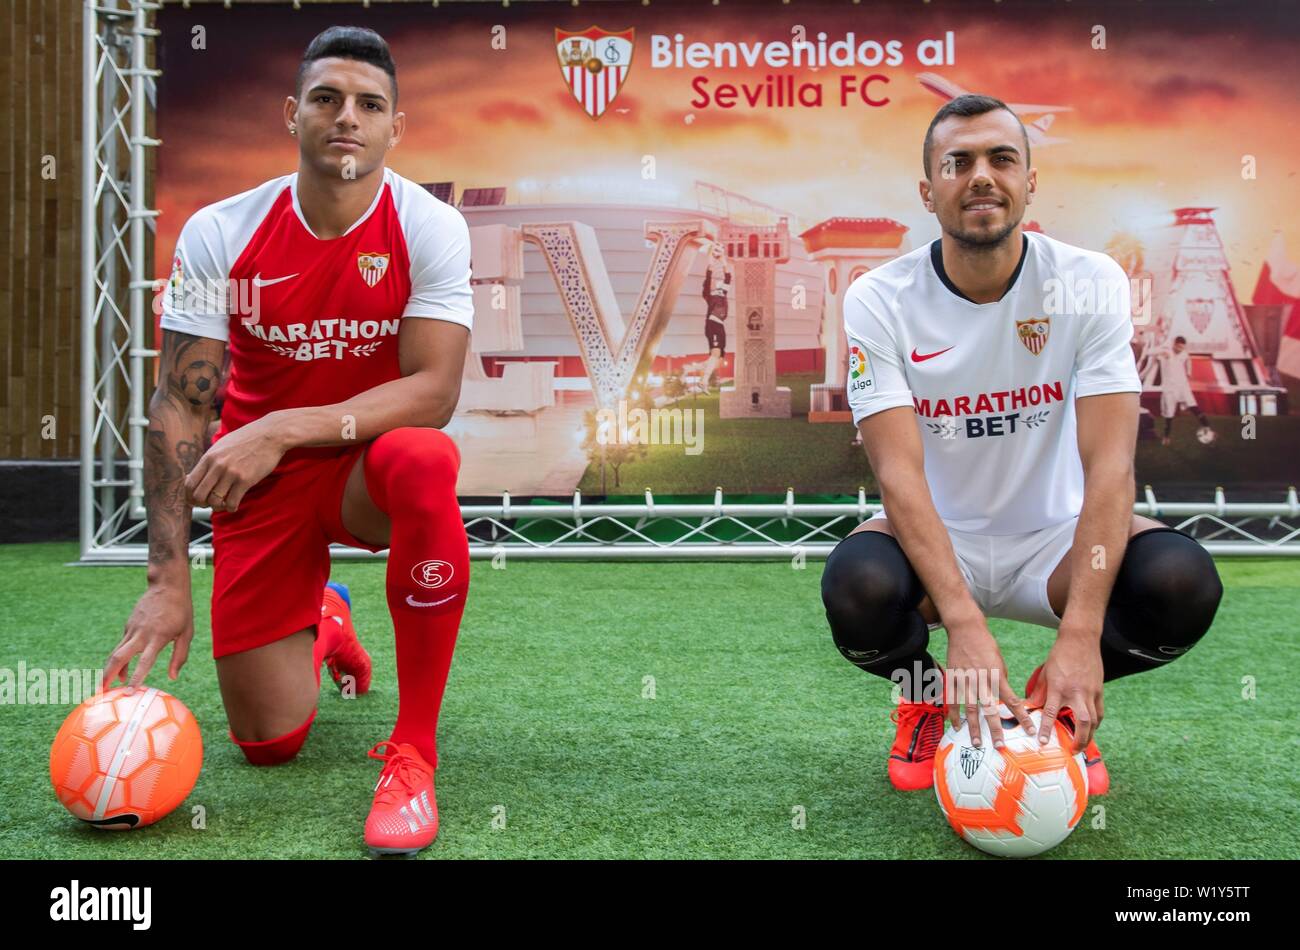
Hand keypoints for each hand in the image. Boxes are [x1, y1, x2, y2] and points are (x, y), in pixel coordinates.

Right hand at [102, 585, 193, 690]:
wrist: (167, 585)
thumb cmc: (181, 610)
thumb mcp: (187, 633)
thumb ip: (180, 656)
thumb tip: (173, 677)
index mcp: (158, 637)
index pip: (145, 661)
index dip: (136, 677)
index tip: (129, 691)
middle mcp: (141, 633)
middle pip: (119, 657)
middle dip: (108, 675)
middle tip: (101, 691)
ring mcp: (132, 628)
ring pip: (116, 652)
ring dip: (109, 669)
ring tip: (105, 686)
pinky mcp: (128, 625)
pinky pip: (121, 645)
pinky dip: (119, 658)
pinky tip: (122, 670)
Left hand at [186, 416, 285, 512]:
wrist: (270, 434)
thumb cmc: (246, 440)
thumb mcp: (221, 446)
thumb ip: (209, 461)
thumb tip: (195, 477)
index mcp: (209, 457)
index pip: (189, 483)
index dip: (190, 496)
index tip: (195, 500)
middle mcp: (217, 466)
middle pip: (199, 495)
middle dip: (202, 504)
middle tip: (209, 504)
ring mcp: (231, 473)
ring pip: (214, 501)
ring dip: (218, 507)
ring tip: (223, 504)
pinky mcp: (246, 480)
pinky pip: (232, 502)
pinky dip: (231, 507)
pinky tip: (234, 504)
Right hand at [944, 617, 1034, 749]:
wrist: (966, 630)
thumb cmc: (986, 645)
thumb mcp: (1000, 662)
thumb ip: (1000, 681)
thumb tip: (1002, 697)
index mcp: (997, 676)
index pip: (1013, 701)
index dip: (1022, 717)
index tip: (1030, 730)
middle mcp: (982, 681)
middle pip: (990, 710)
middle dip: (995, 729)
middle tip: (999, 745)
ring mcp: (966, 681)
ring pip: (970, 709)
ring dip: (973, 727)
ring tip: (976, 743)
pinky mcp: (953, 679)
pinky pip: (953, 700)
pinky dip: (954, 713)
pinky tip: (956, 725)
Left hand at [1028, 627, 1104, 753]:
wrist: (1080, 640)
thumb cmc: (1060, 656)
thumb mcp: (1045, 673)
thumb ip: (1040, 693)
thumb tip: (1032, 709)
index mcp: (1059, 688)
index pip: (1051, 713)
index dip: (1047, 729)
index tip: (1043, 742)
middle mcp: (1077, 692)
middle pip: (1082, 722)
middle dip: (1079, 740)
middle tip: (1073, 751)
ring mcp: (1091, 693)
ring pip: (1093, 720)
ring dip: (1089, 735)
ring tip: (1082, 745)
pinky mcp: (1099, 691)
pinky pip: (1099, 712)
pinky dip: (1095, 723)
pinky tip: (1090, 730)